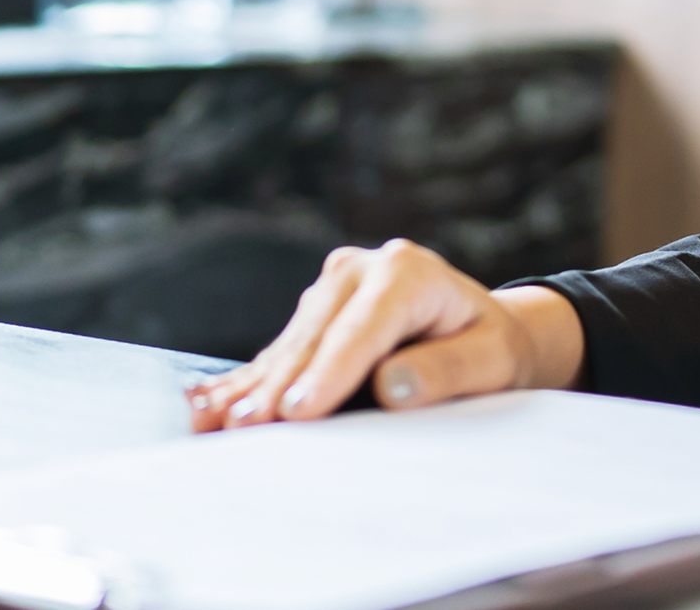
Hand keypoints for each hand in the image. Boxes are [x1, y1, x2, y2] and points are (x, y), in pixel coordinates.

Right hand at [183, 238, 585, 429]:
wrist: (481, 330)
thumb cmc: (490, 348)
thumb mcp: (492, 360)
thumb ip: (448, 370)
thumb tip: (392, 387)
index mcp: (408, 271)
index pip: (362, 328)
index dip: (329, 371)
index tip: (298, 411)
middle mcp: (361, 269)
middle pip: (315, 337)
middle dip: (281, 386)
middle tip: (245, 430)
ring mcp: (329, 288)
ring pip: (289, 346)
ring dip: (255, 389)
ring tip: (216, 424)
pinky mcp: (310, 314)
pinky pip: (277, 353)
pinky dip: (246, 382)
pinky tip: (207, 405)